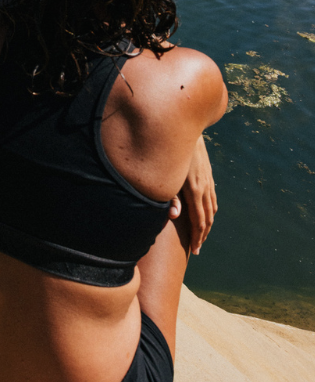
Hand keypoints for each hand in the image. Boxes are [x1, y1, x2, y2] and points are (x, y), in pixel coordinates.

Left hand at [169, 135, 216, 254]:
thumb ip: (170, 196)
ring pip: (212, 209)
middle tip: (197, 249)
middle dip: (202, 235)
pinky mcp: (208, 176)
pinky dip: (211, 212)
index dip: (197, 237)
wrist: (184, 131)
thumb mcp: (168, 175)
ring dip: (207, 225)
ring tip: (201, 236)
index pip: (198, 221)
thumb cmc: (170, 154)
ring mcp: (208, 182)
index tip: (194, 250)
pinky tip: (206, 216)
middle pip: (207, 219)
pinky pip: (213, 199)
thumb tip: (174, 216)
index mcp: (194, 190)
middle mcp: (204, 188)